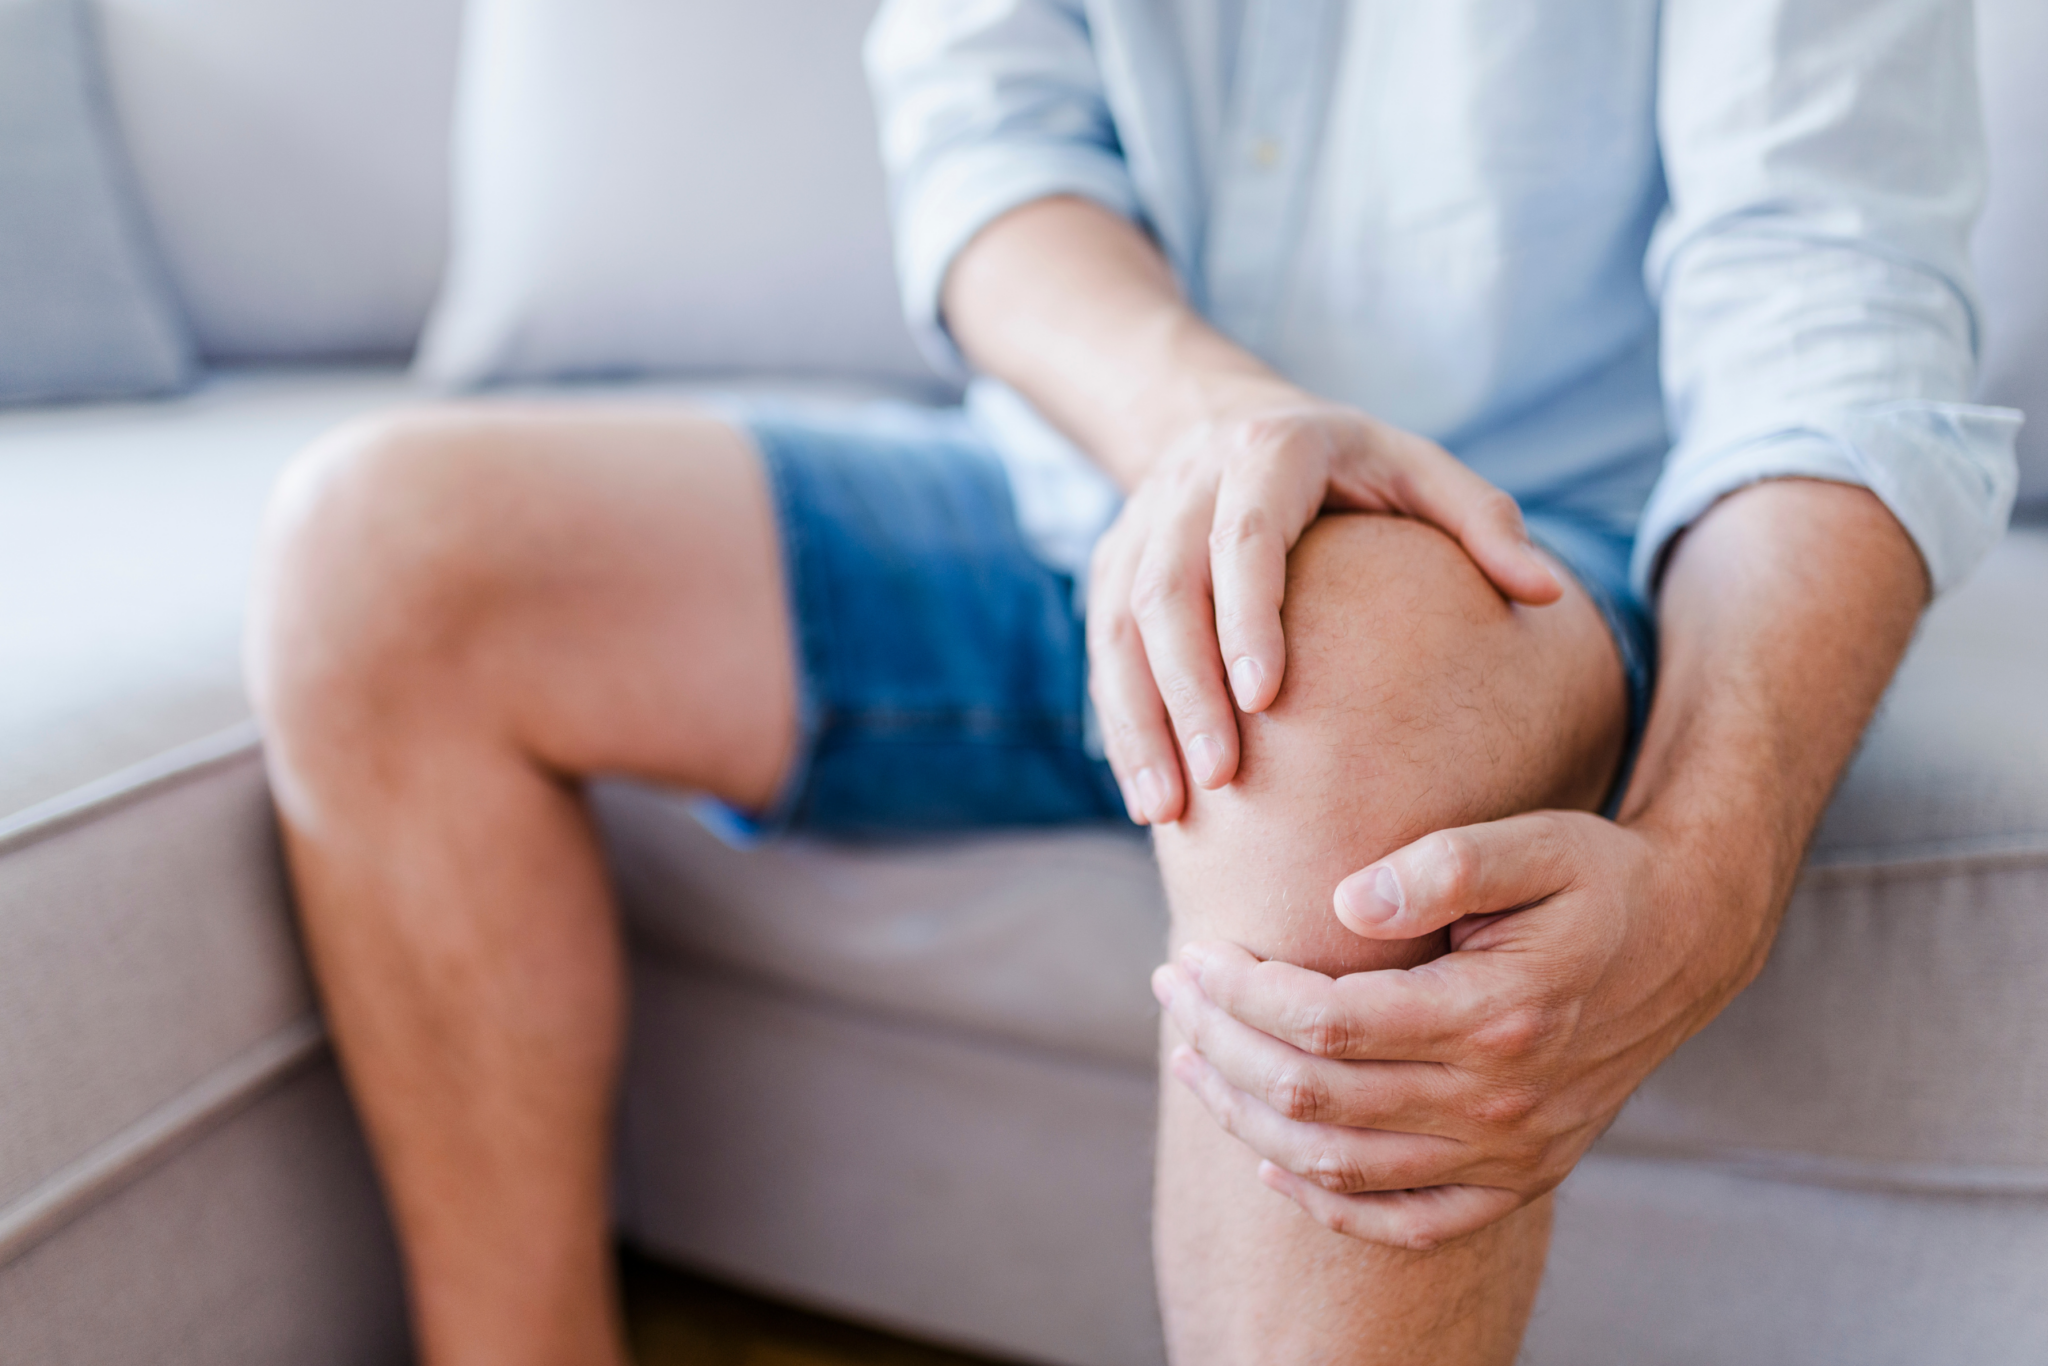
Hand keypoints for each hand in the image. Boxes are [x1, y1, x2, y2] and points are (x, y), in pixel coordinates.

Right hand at [1087, 382, 1560, 824]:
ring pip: (1118, 630)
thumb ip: (1483, 522)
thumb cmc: (1349, 463)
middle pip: (1166, 591)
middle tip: (1221, 778)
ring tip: (1168, 809)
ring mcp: (1137, 527)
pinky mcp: (1108, 568)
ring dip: (1139, 722)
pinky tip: (1149, 796)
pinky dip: (1121, 726)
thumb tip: (1545, 593)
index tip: (1266, 698)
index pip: (1247, 536)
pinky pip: (1100, 654)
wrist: (1224, 418)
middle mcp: (1189, 485)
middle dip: (1186, 689)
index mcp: (1270, 451)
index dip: (1246, 615)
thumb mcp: (1419, 468)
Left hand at [1150, 811, 1771, 1249]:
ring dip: (1248, 1117)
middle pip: (1316, 1097)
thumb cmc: (1596, 879)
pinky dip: (1327, 1203)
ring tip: (1191, 1059)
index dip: (1243, 992)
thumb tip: (1346, 905)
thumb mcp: (1534, 841)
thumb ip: (1443, 865)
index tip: (1195, 953)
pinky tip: (1272, 1163)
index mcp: (1496, 1016)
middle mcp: (1500, 1103)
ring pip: (1341, 1166)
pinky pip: (1404, 1223)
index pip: (1327, 1023)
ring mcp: (1511, 1154)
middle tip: (1171, 990)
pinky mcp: (1519, 1179)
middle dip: (1222, 1043)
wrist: (1687, 942)